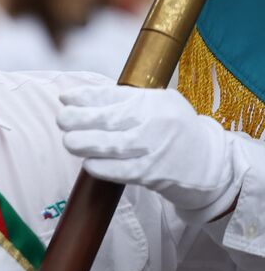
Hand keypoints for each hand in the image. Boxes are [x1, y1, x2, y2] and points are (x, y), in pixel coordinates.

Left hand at [58, 83, 241, 217]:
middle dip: (78, 119)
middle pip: (108, 120)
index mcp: (154, 102)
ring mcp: (154, 150)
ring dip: (83, 144)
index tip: (65, 97)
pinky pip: (118, 171)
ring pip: (110, 146)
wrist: (208, 163)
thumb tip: (74, 97)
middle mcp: (155, 123)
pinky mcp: (150, 174)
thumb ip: (122, 100)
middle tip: (62, 120)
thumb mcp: (156, 104)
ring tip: (68, 141)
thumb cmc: (173, 129)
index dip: (84, 97)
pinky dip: (99, 167)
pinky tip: (87, 162)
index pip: (113, 96)